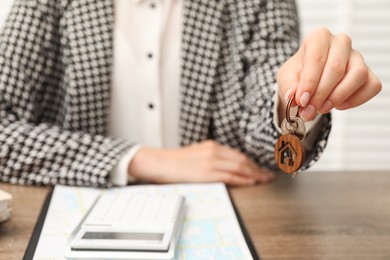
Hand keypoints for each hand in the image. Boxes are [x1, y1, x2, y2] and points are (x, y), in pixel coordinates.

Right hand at [127, 140, 274, 185]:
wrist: (159, 162)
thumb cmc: (175, 161)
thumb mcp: (197, 153)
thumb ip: (212, 157)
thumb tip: (226, 165)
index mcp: (212, 146)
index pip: (238, 155)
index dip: (252, 163)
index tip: (261, 168)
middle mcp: (214, 152)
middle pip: (242, 160)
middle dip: (258, 169)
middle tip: (269, 175)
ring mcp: (211, 162)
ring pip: (240, 168)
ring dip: (255, 175)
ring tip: (265, 180)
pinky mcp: (206, 173)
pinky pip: (230, 177)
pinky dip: (243, 179)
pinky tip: (252, 182)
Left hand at [277, 27, 381, 120]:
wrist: (308, 81)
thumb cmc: (298, 75)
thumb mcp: (286, 78)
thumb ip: (288, 86)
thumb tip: (293, 95)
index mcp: (318, 37)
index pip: (316, 59)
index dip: (309, 83)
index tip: (301, 101)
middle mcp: (341, 43)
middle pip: (336, 68)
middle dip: (320, 94)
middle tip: (308, 111)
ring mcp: (357, 57)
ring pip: (358, 75)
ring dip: (338, 97)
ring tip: (322, 108)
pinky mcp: (369, 73)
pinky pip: (371, 86)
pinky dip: (356, 100)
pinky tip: (338, 105)